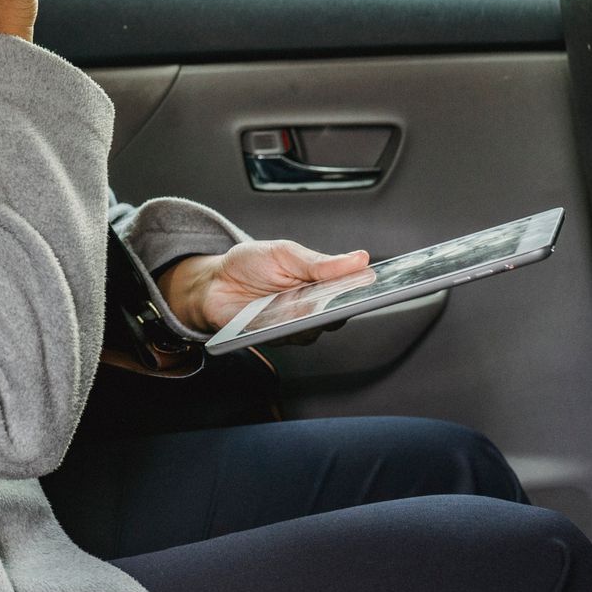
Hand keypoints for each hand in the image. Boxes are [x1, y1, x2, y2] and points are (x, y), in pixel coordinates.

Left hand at [156, 240, 371, 336]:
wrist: (211, 282)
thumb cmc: (249, 264)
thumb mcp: (284, 253)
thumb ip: (320, 262)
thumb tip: (360, 259)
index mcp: (319, 282)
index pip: (351, 290)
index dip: (367, 289)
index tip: (380, 283)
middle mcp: (311, 308)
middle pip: (338, 314)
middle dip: (344, 306)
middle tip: (345, 297)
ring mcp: (294, 325)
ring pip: (316, 329)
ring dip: (313, 318)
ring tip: (307, 304)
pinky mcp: (275, 338)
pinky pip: (289, 338)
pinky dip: (288, 328)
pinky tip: (282, 316)